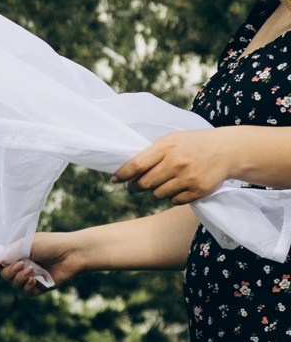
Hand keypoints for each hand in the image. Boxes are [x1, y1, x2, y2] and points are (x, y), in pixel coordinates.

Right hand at [0, 233, 88, 292]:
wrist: (72, 253)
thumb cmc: (51, 244)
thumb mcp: (27, 244)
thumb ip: (10, 252)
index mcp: (18, 254)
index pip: (1, 261)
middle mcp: (23, 265)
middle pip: (5, 274)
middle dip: (10, 271)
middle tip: (21, 264)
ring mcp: (31, 277)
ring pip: (15, 284)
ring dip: (19, 278)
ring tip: (31, 270)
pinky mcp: (40, 286)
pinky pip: (27, 291)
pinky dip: (28, 286)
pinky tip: (34, 280)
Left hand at [112, 129, 245, 205]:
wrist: (227, 150)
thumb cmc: (193, 144)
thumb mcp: (172, 140)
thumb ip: (151, 152)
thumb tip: (127, 170)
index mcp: (167, 147)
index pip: (137, 165)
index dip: (122, 174)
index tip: (114, 180)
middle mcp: (176, 163)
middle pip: (144, 183)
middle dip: (136, 185)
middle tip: (135, 184)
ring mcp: (188, 178)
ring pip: (158, 194)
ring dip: (157, 190)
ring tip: (166, 180)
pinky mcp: (198, 191)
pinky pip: (174, 201)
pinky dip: (173, 196)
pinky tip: (180, 186)